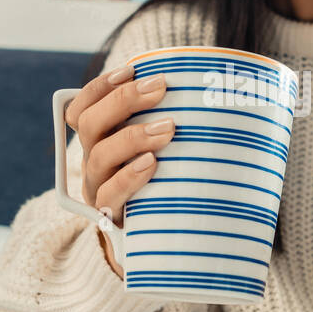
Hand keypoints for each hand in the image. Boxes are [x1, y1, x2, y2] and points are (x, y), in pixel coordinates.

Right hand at [63, 64, 176, 278]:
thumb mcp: (168, 150)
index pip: (80, 109)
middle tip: (160, 88)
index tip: (132, 69)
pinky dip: (129, 176)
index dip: (100, 87)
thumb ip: (174, 122)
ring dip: (132, 136)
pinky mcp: (111, 218)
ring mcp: (99, 191)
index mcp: (99, 142)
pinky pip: (110, 195)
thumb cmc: (172, 182)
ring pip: (98, 156)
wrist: (164, 242)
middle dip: (122, 101)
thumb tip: (231, 88)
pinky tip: (152, 164)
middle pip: (88, 125)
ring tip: (168, 129)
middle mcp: (93, 164)